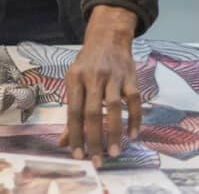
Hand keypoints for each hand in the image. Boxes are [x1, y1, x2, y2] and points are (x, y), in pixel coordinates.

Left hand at [59, 5, 140, 167]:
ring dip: (115, 132)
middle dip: (94, 139)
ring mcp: (113, 76)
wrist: (108, 37)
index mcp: (74, 78)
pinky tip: (133, 135)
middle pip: (92, 111)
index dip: (75, 134)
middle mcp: (93, 77)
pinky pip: (134, 101)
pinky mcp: (131, 77)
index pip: (73, 111)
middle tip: (97, 161)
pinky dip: (135, 119)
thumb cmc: (87, 64)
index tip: (77, 154)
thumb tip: (63, 142)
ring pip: (114, 107)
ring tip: (114, 153)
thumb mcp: (74, 82)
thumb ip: (71, 112)